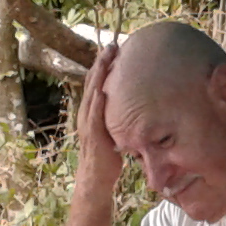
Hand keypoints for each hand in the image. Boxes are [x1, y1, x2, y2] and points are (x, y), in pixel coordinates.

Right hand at [72, 46, 123, 212]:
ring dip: (98, 75)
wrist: (95, 180)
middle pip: (93, 83)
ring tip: (106, 58)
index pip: (97, 84)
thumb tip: (138, 108)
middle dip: (101, 63)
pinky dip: (97, 102)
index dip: (103, 66)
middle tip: (111, 45)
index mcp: (91, 112)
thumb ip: (121, 119)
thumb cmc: (107, 157)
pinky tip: (102, 90)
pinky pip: (94, 115)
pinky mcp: (93, 135)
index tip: (112, 50)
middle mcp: (86, 114)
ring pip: (92, 93)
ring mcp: (88, 124)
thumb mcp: (114, 132)